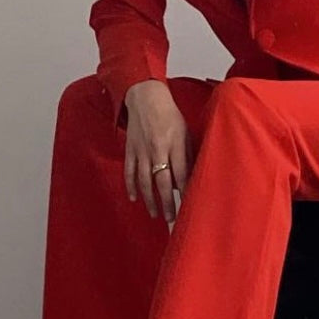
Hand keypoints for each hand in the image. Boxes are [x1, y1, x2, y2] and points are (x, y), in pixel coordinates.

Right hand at [122, 80, 191, 222]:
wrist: (146, 98)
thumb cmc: (170, 115)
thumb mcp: (185, 132)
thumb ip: (187, 155)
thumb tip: (189, 178)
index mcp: (175, 144)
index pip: (181, 173)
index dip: (185, 191)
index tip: (189, 206)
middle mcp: (158, 149)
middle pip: (163, 182)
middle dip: (168, 203)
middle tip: (171, 220)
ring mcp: (142, 151)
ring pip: (145, 181)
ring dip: (150, 200)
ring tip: (156, 214)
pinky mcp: (130, 150)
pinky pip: (129, 172)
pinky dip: (131, 186)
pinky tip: (135, 198)